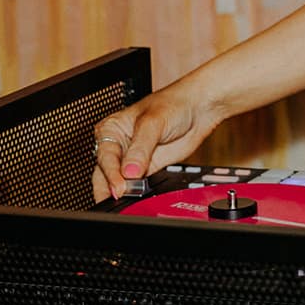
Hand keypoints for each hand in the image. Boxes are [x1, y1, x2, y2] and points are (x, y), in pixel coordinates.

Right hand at [92, 84, 222, 200]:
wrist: (199, 109)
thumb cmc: (174, 104)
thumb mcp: (152, 124)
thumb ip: (140, 150)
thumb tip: (129, 173)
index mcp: (111, 130)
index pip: (105, 157)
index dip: (111, 174)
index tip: (119, 187)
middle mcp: (119, 146)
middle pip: (106, 173)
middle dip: (110, 188)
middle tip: (119, 199)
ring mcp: (133, 160)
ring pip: (121, 183)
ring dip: (124, 193)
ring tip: (129, 200)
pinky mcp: (148, 169)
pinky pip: (139, 186)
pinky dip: (138, 193)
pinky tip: (140, 198)